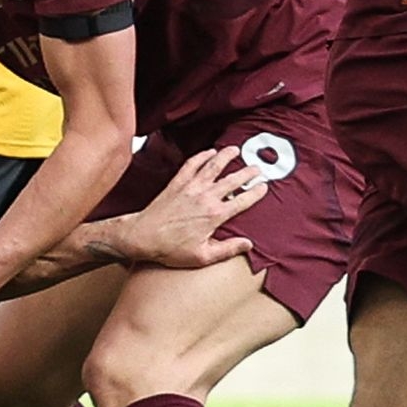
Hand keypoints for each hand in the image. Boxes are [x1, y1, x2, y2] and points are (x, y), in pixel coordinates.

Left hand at [102, 147, 265, 268]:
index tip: (264, 187)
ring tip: (236, 149)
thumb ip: (228, 249)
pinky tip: (209, 152)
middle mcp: (205, 197)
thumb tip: (248, 244)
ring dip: (226, 156)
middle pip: (232, 179)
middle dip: (247, 172)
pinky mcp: (177, 183)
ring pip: (213, 166)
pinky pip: (192, 164)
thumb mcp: (202, 256)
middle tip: (257, 168)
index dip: (255, 193)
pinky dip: (202, 156)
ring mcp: (190, 187)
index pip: (242, 201)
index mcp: (215, 215)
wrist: (142, 236)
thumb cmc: (171, 249)